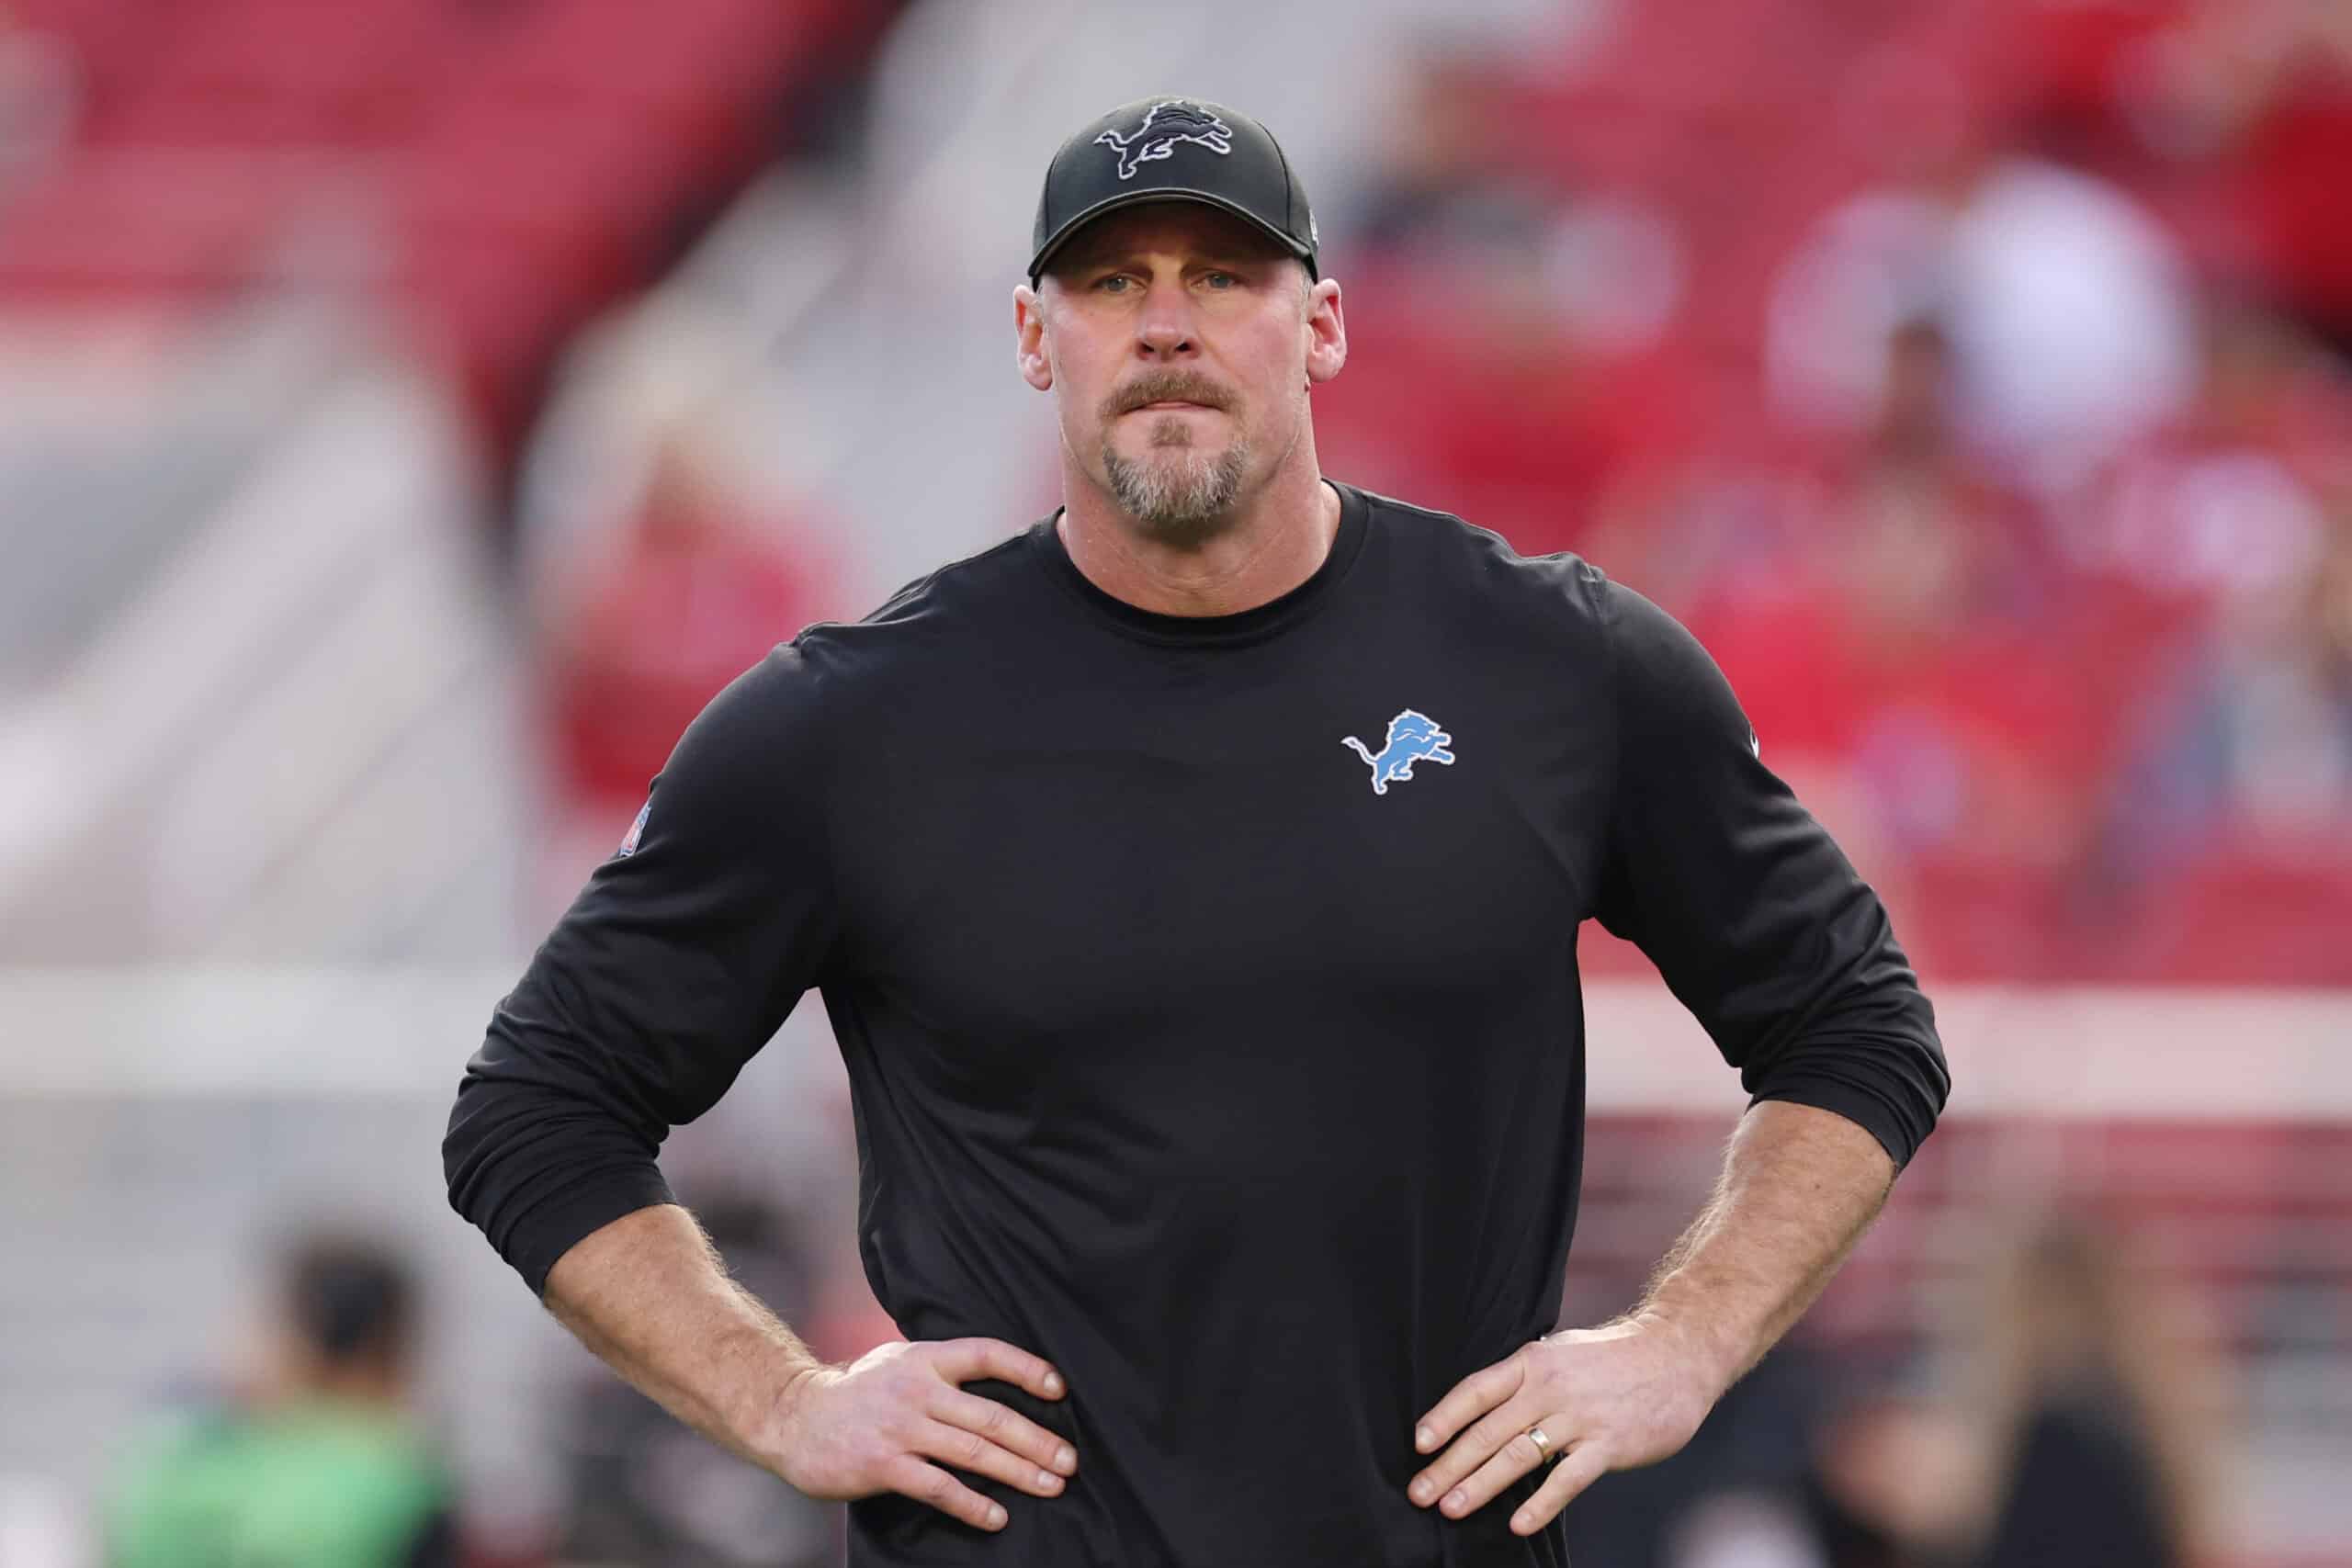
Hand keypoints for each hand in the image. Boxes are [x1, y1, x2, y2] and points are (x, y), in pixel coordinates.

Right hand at [764, 1337, 1077, 1532]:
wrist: (793, 1417)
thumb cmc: (854, 1392)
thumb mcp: (897, 1361)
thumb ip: (939, 1367)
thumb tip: (990, 1376)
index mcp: (925, 1359)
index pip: (986, 1354)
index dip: (1026, 1368)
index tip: (1059, 1388)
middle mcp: (917, 1390)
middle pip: (991, 1415)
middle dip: (1038, 1440)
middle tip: (1070, 1461)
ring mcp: (901, 1428)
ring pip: (973, 1452)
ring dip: (1018, 1472)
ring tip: (1051, 1486)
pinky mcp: (884, 1464)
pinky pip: (939, 1487)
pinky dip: (972, 1503)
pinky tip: (997, 1516)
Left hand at [1407, 1318, 1719, 1535]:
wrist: (1678, 1355)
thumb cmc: (1611, 1359)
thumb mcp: (1560, 1353)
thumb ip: (1523, 1379)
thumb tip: (1481, 1407)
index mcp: (1532, 1362)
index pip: (1476, 1391)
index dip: (1444, 1417)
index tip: (1418, 1445)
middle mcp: (1550, 1388)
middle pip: (1488, 1431)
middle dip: (1448, 1465)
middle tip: (1419, 1493)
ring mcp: (1579, 1417)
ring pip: (1518, 1456)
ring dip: (1480, 1485)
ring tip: (1450, 1509)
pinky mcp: (1609, 1445)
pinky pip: (1567, 1479)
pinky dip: (1539, 1503)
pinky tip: (1517, 1524)